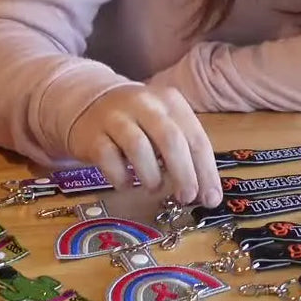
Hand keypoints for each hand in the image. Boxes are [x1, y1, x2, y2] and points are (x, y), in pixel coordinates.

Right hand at [66, 84, 223, 207]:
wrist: (90, 104)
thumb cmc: (138, 121)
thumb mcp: (165, 125)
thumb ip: (185, 152)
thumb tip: (205, 192)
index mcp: (171, 102)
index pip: (196, 138)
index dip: (206, 171)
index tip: (211, 199)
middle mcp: (145, 105)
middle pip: (170, 140)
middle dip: (183, 174)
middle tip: (186, 198)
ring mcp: (116, 117)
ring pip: (138, 147)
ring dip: (151, 175)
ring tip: (154, 188)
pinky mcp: (92, 134)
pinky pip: (108, 158)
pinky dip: (120, 177)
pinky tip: (126, 184)